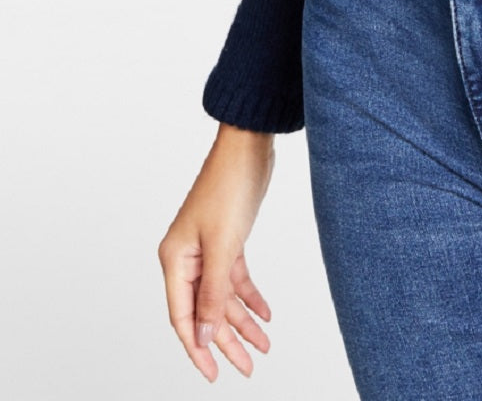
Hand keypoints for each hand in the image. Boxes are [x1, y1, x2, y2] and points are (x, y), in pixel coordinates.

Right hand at [158, 123, 275, 381]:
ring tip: (264, 346)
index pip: (184, 317)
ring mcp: (208, 250)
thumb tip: (205, 334)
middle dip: (226, 341)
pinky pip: (236, 278)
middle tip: (248, 368)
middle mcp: (187, 258)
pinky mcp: (229, 240)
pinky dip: (250, 296)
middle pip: (205, 311)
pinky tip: (265, 315)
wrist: (248, 148)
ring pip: (223, 297)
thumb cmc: (229, 187)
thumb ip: (214, 291)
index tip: (213, 374)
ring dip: (242, 322)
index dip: (198, 348)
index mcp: (175, 260)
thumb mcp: (224, 245)